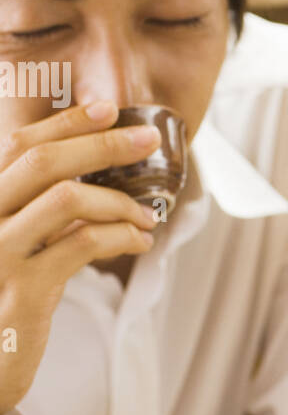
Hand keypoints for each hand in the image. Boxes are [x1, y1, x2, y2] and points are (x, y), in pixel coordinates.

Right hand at [0, 101, 160, 414]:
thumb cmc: (6, 306)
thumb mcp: (19, 250)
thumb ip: (42, 214)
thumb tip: (94, 175)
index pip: (17, 145)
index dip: (64, 123)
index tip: (107, 108)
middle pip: (42, 161)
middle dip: (101, 144)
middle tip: (147, 139)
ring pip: (66, 199)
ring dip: (118, 201)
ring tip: (147, 216)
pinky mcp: (21, 292)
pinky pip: (81, 245)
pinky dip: (121, 237)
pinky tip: (139, 243)